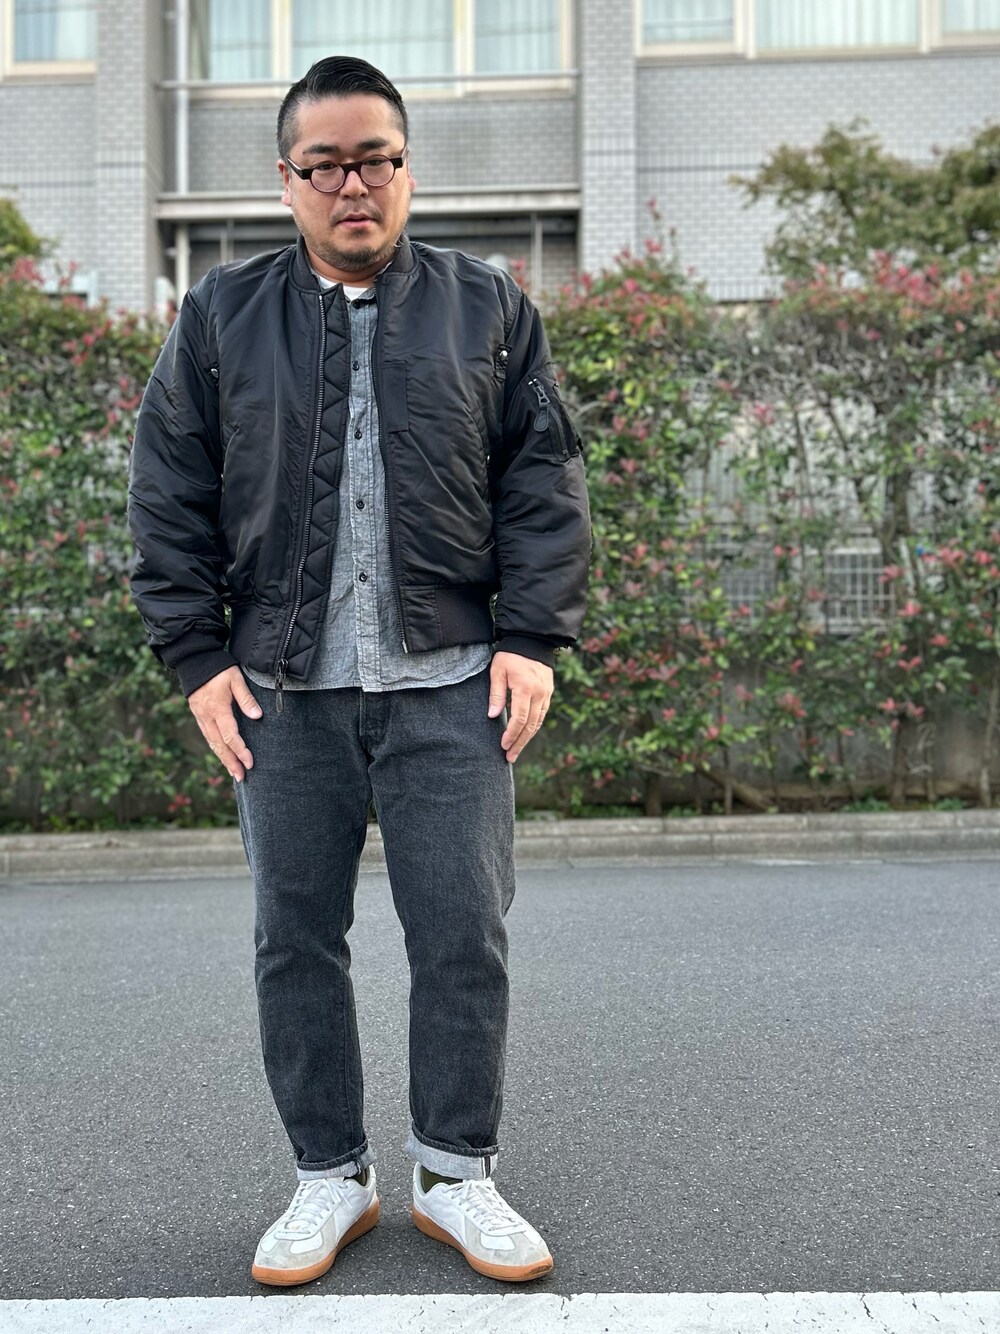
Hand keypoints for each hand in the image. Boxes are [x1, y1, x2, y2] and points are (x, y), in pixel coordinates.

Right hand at [188, 666, 261, 781]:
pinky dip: (217, 749)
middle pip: (220, 745)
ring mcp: (201, 718)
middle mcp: (207, 717)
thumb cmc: (218, 669)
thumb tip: (258, 716)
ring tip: (234, 773)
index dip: (240, 751)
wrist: (194, 662)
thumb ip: (246, 698)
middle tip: (242, 777)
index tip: (250, 762)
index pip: (230, 735)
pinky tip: (223, 756)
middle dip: (231, 762)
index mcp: (217, 709)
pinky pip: (208, 737)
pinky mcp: (199, 717)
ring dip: (223, 759)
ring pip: (213, 743)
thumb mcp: (235, 679)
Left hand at [488, 651, 553, 762]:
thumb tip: (493, 716)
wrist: (532, 640)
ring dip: (527, 738)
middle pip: (531, 725)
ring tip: (516, 750)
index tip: (503, 745)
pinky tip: (525, 734)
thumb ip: (496, 694)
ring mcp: (546, 694)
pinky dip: (534, 726)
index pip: (519, 718)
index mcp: (525, 688)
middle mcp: (539, 694)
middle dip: (520, 743)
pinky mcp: (548, 693)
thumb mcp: (497, 671)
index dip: (511, 734)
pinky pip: (542, 714)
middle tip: (509, 757)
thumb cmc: (510, 655)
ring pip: (538, 722)